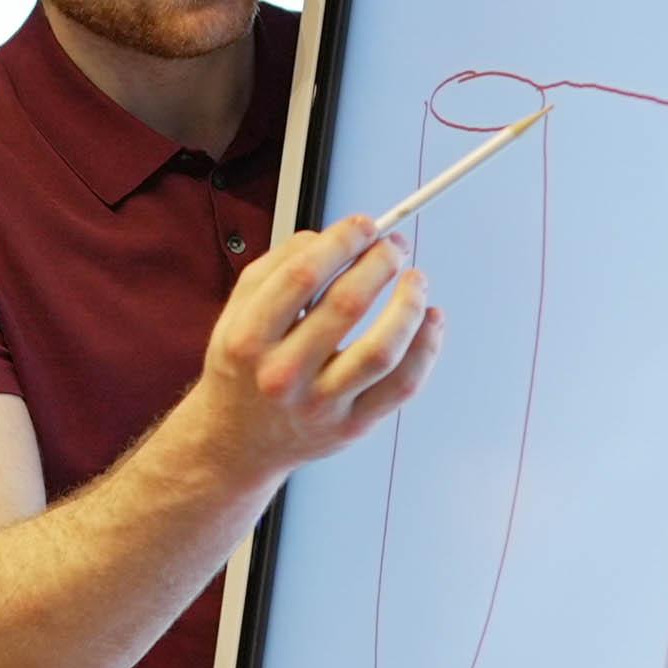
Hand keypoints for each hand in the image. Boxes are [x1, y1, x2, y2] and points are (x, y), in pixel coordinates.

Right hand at [191, 214, 444, 472]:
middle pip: (346, 306)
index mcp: (250, 339)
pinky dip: (426, 347)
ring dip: (409, 305)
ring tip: (416, 280)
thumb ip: (275, 268)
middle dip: (380, 263)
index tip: (364, 226)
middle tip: (394, 247)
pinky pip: (402, 385)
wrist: (238, 442)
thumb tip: (329, 237)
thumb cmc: (243, 370)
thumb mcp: (236, 312)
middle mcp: (283, 375)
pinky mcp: (351, 426)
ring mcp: (320, 405)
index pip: (303, 276)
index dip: (342, 241)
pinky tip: (430, 320)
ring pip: (381, 350)